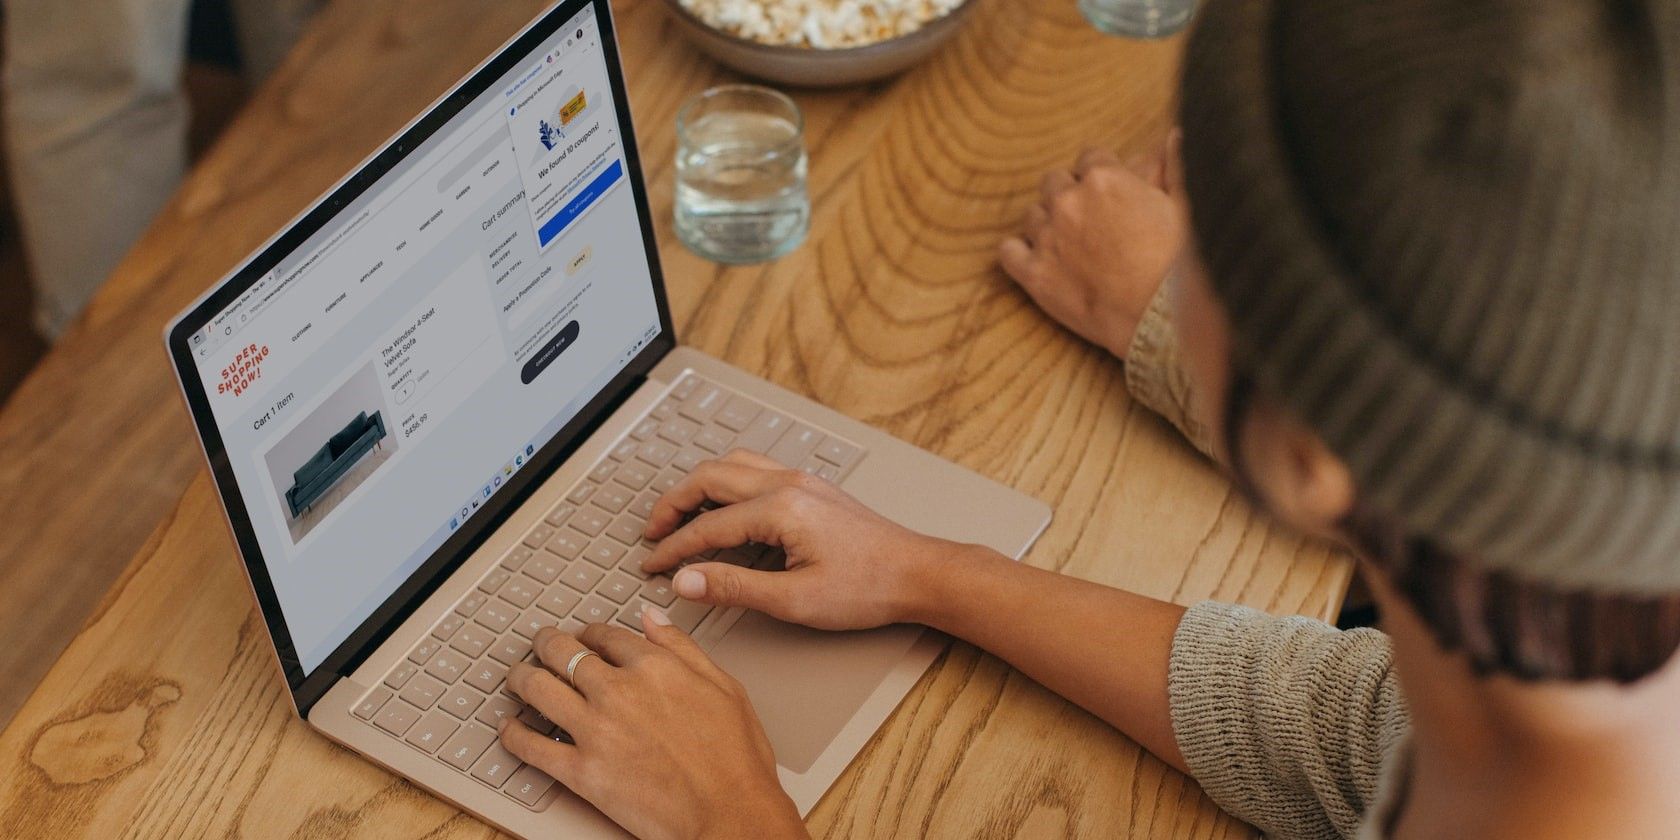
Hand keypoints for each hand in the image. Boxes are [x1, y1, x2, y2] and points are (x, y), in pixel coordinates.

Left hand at [499, 618, 806, 839]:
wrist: (731, 815)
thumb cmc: (736, 760)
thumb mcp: (724, 687)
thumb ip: (683, 648)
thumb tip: (652, 619)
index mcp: (654, 667)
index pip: (604, 634)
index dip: (588, 633)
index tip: (584, 637)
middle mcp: (618, 691)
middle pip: (562, 652)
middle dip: (546, 644)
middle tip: (539, 645)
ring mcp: (595, 730)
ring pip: (537, 689)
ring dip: (520, 678)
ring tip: (516, 678)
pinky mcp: (581, 772)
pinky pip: (531, 747)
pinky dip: (513, 735)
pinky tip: (510, 730)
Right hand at [639, 449, 959, 630]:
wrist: (918, 573)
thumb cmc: (868, 588)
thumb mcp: (795, 600)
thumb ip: (734, 587)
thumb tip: (686, 581)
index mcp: (780, 509)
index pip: (707, 527)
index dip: (673, 549)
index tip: (651, 567)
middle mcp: (788, 484)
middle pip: (710, 477)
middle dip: (674, 504)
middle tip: (652, 533)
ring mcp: (802, 481)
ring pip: (732, 465)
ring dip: (699, 487)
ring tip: (679, 516)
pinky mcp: (812, 488)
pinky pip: (755, 470)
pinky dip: (726, 483)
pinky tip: (723, 507)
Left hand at [999, 131, 1186, 358]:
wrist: (1159, 318)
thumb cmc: (1179, 264)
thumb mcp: (1186, 206)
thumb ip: (1177, 165)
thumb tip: (1178, 135)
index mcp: (1104, 177)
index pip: (1090, 157)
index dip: (1102, 175)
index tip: (1111, 194)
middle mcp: (1068, 201)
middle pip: (1055, 182)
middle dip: (1070, 196)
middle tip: (1091, 222)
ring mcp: (1048, 238)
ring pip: (1032, 215)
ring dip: (1047, 224)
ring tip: (1069, 245)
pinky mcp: (1034, 274)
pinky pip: (1007, 252)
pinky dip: (1018, 253)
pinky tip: (1035, 260)